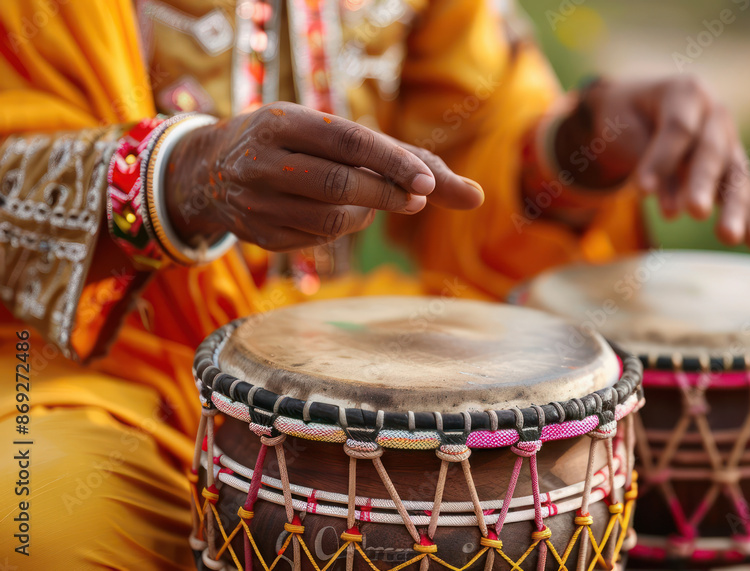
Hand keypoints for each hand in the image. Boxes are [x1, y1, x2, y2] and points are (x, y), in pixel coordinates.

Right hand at [164, 102, 483, 251]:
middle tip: (416, 198)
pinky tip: (332, 212)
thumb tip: (477, 197)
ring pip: (332, 221)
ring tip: (367, 198)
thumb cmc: (294, 144)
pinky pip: (317, 240)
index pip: (350, 142)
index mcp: (283, 122)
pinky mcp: (258, 236)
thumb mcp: (334, 134)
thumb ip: (403, 159)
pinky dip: (338, 229)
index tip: (429, 184)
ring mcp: (255, 202)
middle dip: (386, 195)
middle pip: (339, 185)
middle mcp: (263, 161)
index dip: (393, 163)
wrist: (208, 170)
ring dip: (363, 213)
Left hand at [554, 76, 749, 250]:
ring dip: (734, 208)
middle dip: (703, 183)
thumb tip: (673, 210)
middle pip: (712, 151)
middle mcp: (715, 115)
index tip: (641, 190)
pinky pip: (747, 193)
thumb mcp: (625, 129)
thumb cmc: (628, 119)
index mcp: (687, 92)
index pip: (679, 127)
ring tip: (728, 236)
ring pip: (736, 175)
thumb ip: (650, 163)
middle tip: (695, 212)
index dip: (662, 159)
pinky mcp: (734, 171)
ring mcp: (729, 143)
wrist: (639, 112)